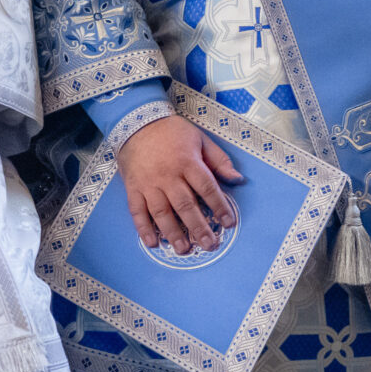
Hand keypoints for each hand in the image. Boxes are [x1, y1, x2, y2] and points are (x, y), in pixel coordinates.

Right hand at [117, 114, 243, 253]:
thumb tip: (237, 179)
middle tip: (210, 245)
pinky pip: (137, 211)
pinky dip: (143, 229)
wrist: (136, 122)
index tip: (228, 222)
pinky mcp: (133, 188)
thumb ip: (219, 160)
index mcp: (187, 162)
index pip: (207, 188)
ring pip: (161, 212)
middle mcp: (168, 175)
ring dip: (173, 233)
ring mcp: (148, 183)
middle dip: (199, 227)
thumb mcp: (200, 139)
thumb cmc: (172, 132)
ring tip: (184, 249)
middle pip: (185, 205)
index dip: (219, 206)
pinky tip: (154, 243)